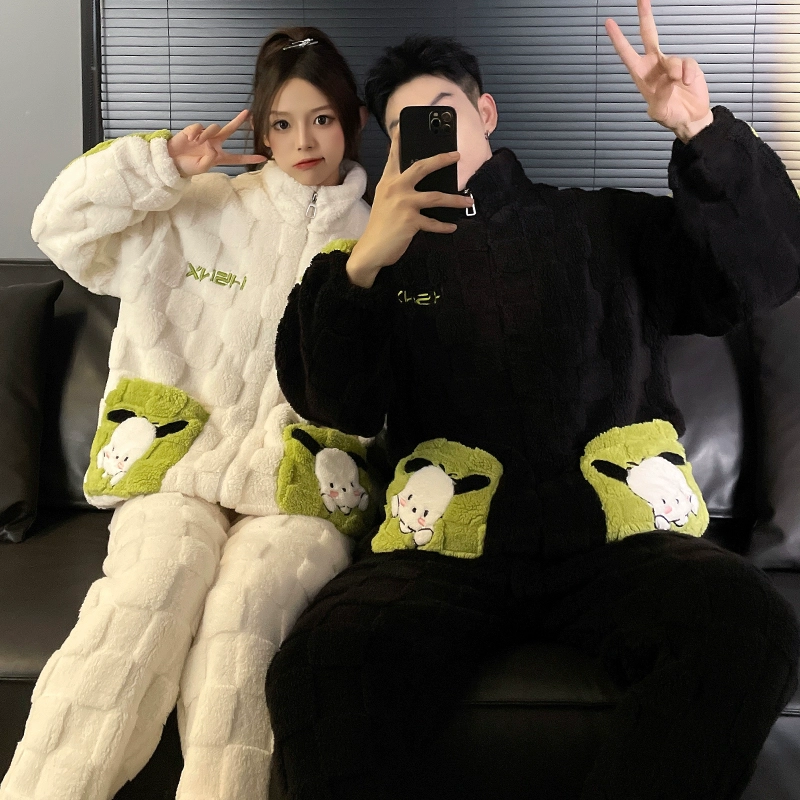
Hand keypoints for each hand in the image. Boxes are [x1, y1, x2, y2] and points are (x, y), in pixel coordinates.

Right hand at [167, 110, 266, 176]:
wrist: (171, 160)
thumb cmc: (187, 167)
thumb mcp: (202, 168)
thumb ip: (210, 160)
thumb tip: (213, 148)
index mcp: (218, 156)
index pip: (236, 157)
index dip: (249, 158)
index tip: (262, 158)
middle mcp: (214, 144)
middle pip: (229, 131)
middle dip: (238, 122)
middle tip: (248, 113)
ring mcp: (204, 136)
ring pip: (214, 128)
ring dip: (208, 134)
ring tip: (198, 142)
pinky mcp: (194, 130)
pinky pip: (200, 127)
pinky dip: (196, 132)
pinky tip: (190, 138)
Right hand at [346, 126, 474, 287]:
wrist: (371, 250)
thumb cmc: (380, 226)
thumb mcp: (384, 201)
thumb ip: (397, 189)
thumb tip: (419, 183)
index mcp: (388, 182)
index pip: (394, 156)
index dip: (400, 140)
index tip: (404, 124)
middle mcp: (396, 189)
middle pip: (422, 167)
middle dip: (442, 159)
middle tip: (456, 155)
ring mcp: (404, 204)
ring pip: (436, 197)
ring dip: (455, 199)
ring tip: (469, 201)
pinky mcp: (410, 221)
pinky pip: (433, 222)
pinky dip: (444, 225)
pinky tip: (453, 226)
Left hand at [605, 0, 713, 142]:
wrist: (689, 119)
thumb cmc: (670, 115)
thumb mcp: (659, 112)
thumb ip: (660, 98)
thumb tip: (668, 79)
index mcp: (642, 75)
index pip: (627, 54)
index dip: (618, 39)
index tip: (609, 24)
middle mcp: (655, 66)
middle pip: (648, 36)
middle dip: (645, 17)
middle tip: (641, 0)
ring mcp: (671, 64)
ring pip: (672, 59)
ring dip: (675, 72)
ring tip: (678, 85)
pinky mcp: (687, 66)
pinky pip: (687, 63)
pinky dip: (687, 73)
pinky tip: (687, 82)